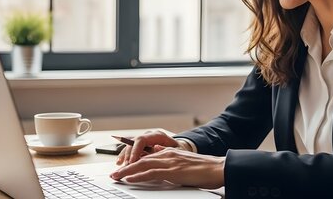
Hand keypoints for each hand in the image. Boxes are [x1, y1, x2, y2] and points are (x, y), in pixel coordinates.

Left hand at [110, 147, 224, 188]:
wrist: (217, 168)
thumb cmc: (204, 168)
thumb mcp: (184, 162)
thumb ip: (171, 159)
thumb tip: (159, 157)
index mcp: (171, 152)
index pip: (147, 156)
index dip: (134, 161)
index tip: (123, 167)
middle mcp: (168, 154)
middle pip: (141, 159)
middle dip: (126, 166)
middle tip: (114, 173)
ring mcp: (169, 162)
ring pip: (142, 165)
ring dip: (127, 171)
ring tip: (116, 176)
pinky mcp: (172, 171)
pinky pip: (151, 172)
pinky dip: (138, 175)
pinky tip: (129, 179)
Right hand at [116, 130, 188, 164]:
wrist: (181, 150)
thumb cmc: (179, 151)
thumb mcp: (176, 152)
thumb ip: (165, 150)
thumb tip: (155, 150)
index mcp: (158, 135)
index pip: (142, 139)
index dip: (135, 150)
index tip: (132, 161)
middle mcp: (149, 136)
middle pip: (133, 143)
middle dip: (128, 155)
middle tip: (125, 167)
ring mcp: (145, 141)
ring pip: (130, 146)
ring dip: (124, 156)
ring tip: (120, 166)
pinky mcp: (142, 147)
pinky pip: (130, 150)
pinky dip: (124, 156)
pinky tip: (120, 163)